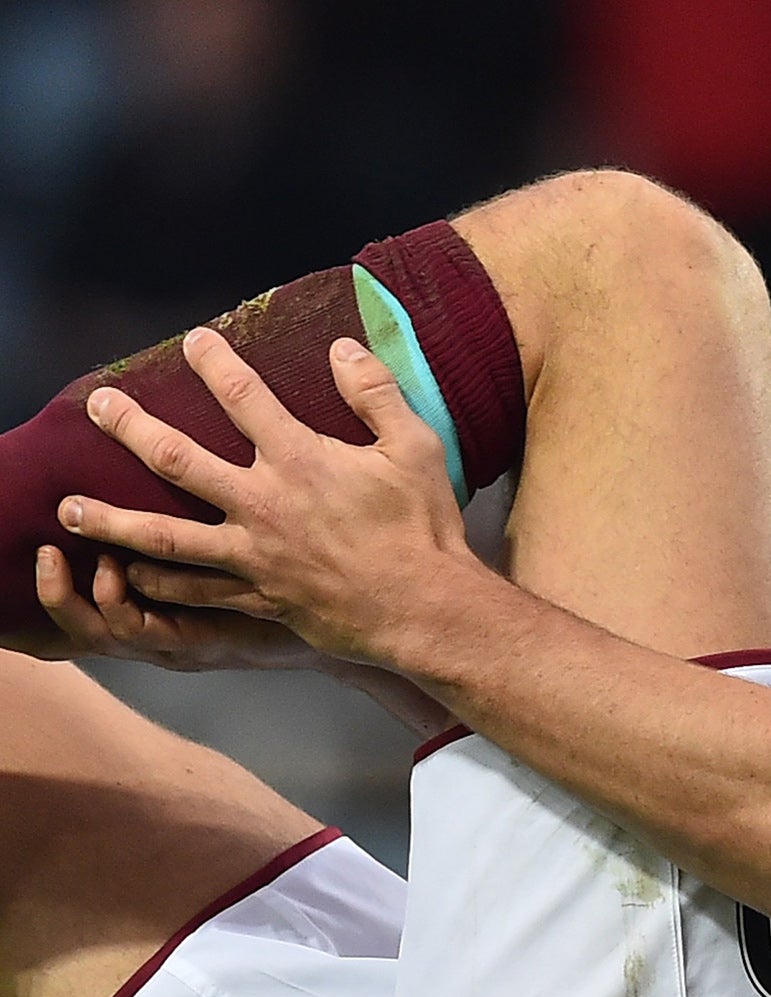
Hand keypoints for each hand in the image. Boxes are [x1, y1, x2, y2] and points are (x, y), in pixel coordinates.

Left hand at [56, 327, 482, 667]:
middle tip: (98, 408)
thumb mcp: (416, 447)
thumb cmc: (424, 527)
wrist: (426, 607)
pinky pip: (194, 591)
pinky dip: (157, 584)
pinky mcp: (259, 595)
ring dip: (112, 521)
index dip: (216, 363)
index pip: (243, 397)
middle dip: (130, 429)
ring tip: (70, 509)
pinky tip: (129, 574)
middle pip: (176, 460)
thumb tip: (342, 347)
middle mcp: (264, 504)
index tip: (196, 341)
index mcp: (301, 460)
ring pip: (165, 536)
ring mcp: (255, 555)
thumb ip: (376, 392)